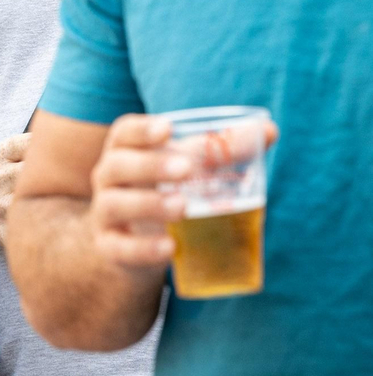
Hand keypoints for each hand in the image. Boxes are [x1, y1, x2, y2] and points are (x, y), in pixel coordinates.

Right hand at [85, 114, 276, 268]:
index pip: (124, 133)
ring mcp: (105, 214)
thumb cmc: (164, 191)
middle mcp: (107, 179)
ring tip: (183, 207)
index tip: (168, 127)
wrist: (130, 242)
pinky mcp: (111, 248)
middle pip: (117, 165)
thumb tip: (270, 131)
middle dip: (150, 165)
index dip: (142, 129)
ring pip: (114, 204)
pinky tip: (169, 247)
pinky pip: (120, 247)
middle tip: (186, 169)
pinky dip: (143, 247)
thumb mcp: (187, 170)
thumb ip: (224, 150)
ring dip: (148, 204)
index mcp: (125, 152)